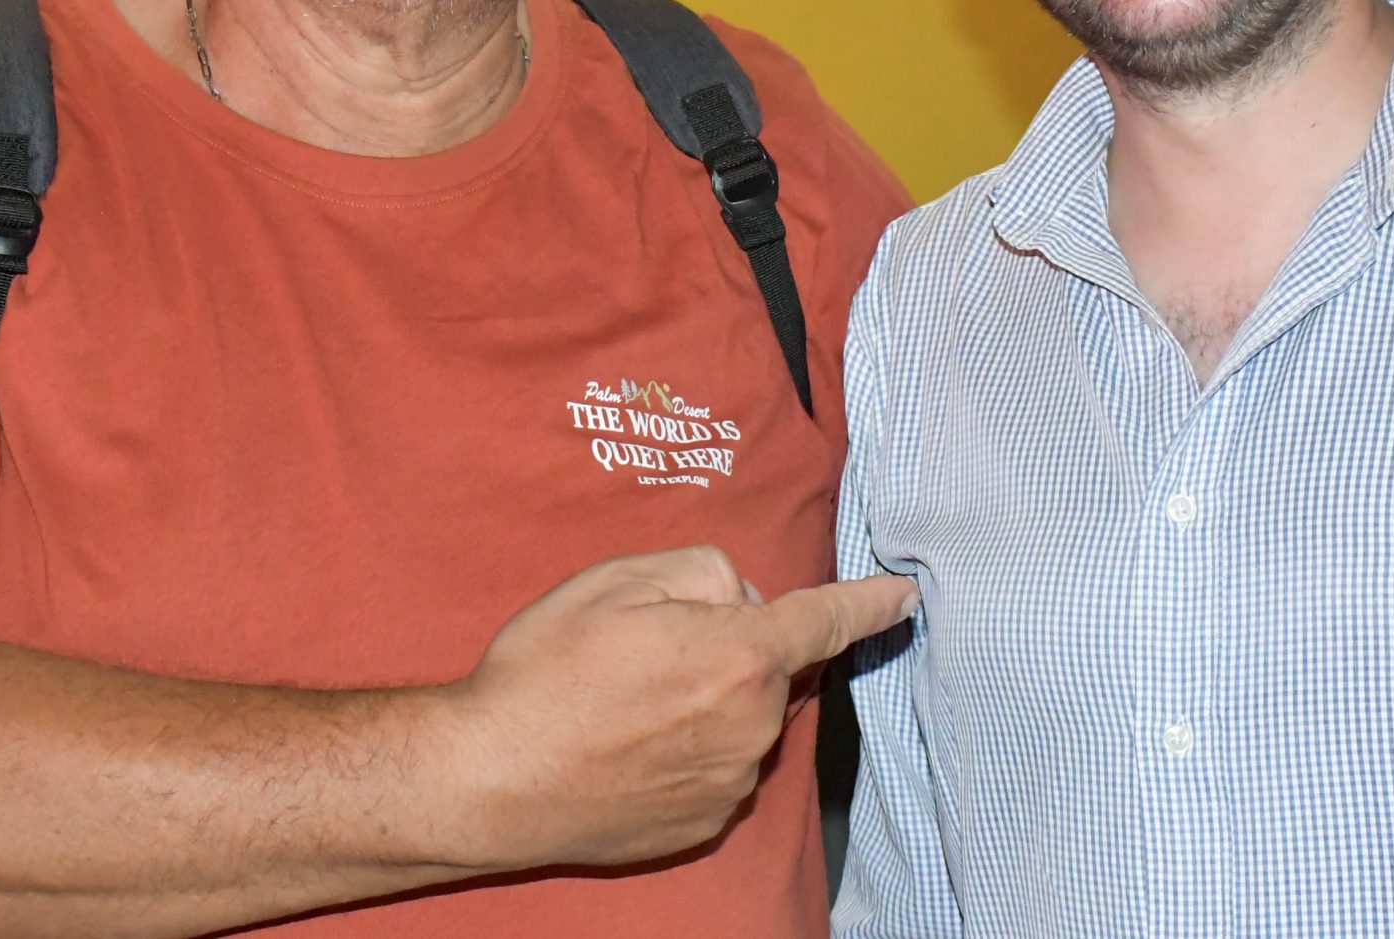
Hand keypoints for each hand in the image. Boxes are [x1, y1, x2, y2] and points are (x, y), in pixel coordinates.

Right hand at [437, 546, 916, 870]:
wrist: (490, 779)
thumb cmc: (546, 672)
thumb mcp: (617, 580)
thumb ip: (702, 570)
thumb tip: (740, 599)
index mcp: (739, 655)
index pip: (825, 621)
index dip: (868, 604)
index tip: (904, 597)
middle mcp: (750, 726)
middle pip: (763, 665)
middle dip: (726, 646)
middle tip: (642, 647)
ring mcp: (729, 783)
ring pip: (738, 717)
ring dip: (703, 700)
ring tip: (620, 703)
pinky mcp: (702, 824)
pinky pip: (714, 767)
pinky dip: (683, 750)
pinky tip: (624, 746)